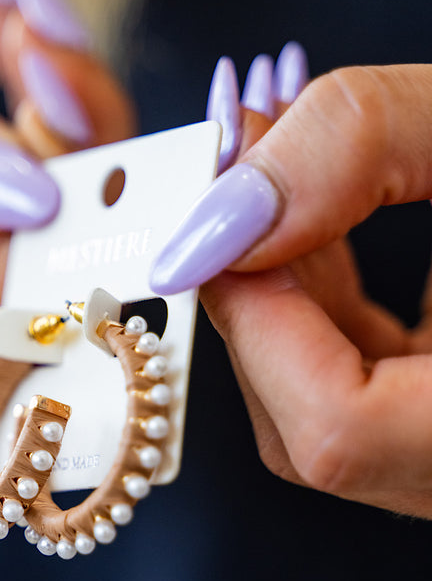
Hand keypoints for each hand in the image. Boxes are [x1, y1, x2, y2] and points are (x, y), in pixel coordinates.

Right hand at [0, 0, 132, 448]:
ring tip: (41, 52)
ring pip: (61, 270)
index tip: (52, 126)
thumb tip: (29, 192)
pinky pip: (54, 243)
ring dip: (73, 154)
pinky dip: (61, 158)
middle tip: (56, 66)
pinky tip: (41, 80)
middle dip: (70, 179)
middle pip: (37, 306)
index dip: (40, 244)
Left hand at [151, 54, 431, 516]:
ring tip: (286, 181)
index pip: (336, 434)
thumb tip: (219, 215)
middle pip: (308, 432)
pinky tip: (319, 228)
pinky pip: (352, 387)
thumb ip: (364, 146)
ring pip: (318, 413)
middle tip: (240, 179)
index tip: (216, 206)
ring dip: (279, 297)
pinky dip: (317, 309)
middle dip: (256, 299)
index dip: (257, 321)